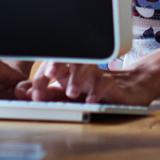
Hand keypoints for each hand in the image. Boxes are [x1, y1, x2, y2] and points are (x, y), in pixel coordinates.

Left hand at [22, 61, 155, 105]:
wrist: (131, 87)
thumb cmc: (97, 89)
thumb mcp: (72, 94)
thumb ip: (51, 94)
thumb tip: (27, 96)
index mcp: (69, 69)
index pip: (52, 67)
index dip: (41, 78)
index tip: (34, 94)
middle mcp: (81, 69)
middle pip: (68, 60)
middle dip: (57, 65)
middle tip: (49, 74)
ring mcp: (97, 74)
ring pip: (86, 68)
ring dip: (77, 78)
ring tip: (71, 92)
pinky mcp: (112, 82)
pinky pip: (104, 83)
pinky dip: (97, 91)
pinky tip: (90, 99)